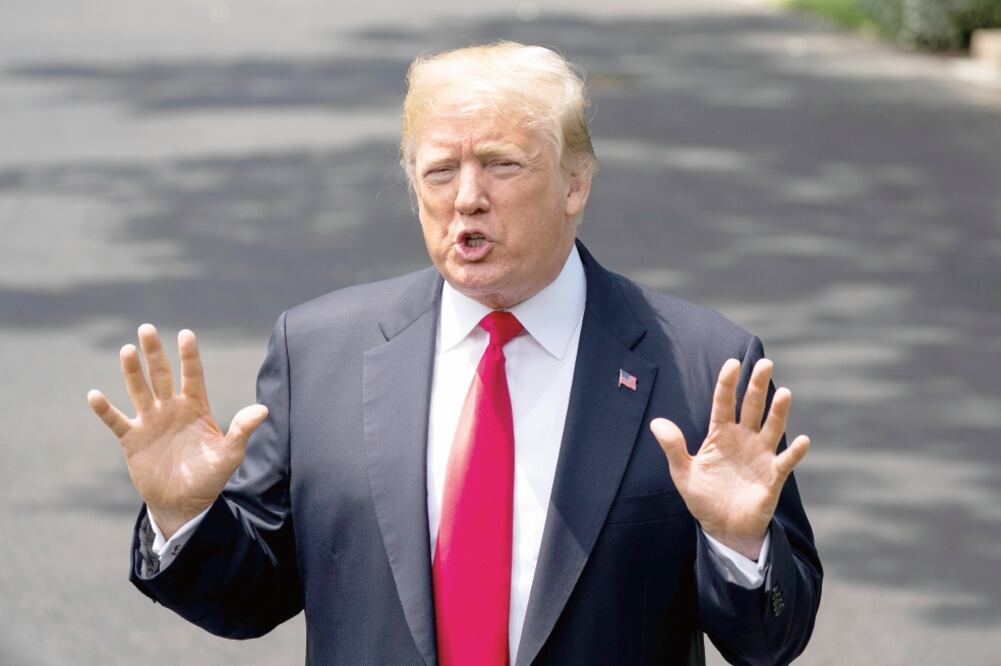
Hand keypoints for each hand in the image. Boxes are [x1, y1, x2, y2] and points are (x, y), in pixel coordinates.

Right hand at [87, 324, 267, 538]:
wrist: (185, 503)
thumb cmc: (210, 477)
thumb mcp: (230, 454)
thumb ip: (242, 430)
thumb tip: (263, 410)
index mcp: (196, 407)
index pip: (193, 375)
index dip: (189, 355)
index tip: (185, 334)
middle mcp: (172, 409)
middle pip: (162, 375)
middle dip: (154, 353)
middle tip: (146, 328)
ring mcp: (151, 422)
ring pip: (139, 390)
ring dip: (132, 371)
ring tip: (126, 350)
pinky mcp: (132, 439)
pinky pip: (116, 421)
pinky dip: (105, 409)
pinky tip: (94, 394)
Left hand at [650, 358, 809, 559]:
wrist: (722, 528)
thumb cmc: (703, 497)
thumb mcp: (682, 473)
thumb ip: (673, 447)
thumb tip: (656, 423)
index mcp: (721, 434)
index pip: (724, 403)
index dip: (727, 384)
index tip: (732, 363)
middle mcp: (744, 439)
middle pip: (752, 407)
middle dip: (757, 386)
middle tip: (764, 362)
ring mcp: (760, 456)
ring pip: (772, 428)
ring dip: (778, 412)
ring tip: (783, 392)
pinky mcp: (772, 477)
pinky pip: (785, 462)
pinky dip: (795, 453)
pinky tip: (802, 440)